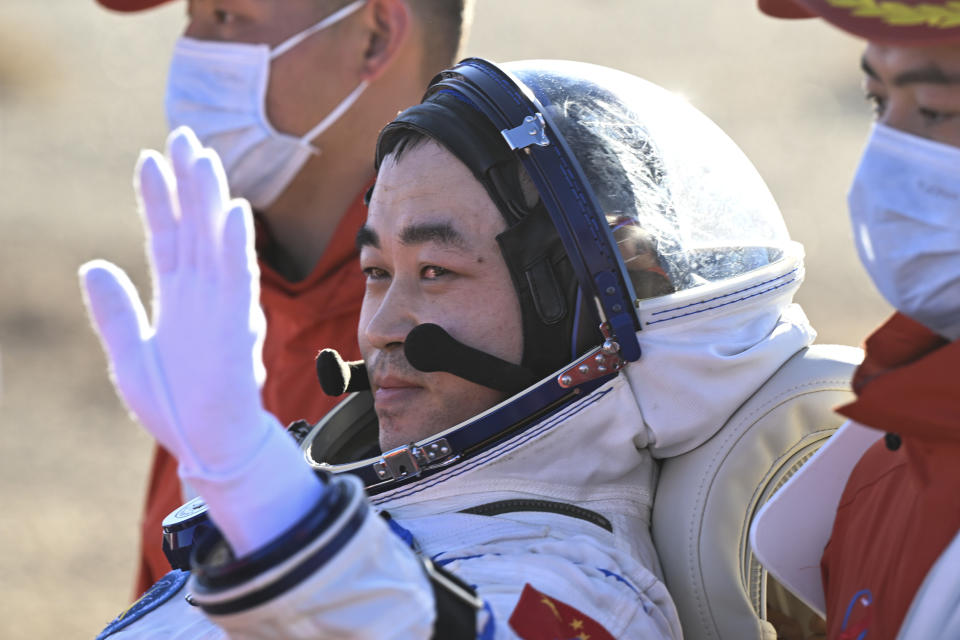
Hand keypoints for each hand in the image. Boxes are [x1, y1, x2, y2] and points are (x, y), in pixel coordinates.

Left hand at [81, 127, 268, 475]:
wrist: (209, 445)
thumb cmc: (175, 407)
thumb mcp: (129, 357)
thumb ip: (115, 312)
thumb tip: (91, 263)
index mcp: (176, 299)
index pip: (166, 238)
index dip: (157, 199)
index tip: (150, 159)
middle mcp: (201, 295)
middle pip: (194, 229)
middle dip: (189, 183)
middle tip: (184, 137)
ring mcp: (222, 307)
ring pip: (217, 243)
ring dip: (211, 201)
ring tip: (203, 159)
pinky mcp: (238, 327)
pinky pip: (238, 280)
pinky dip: (236, 246)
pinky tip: (232, 212)